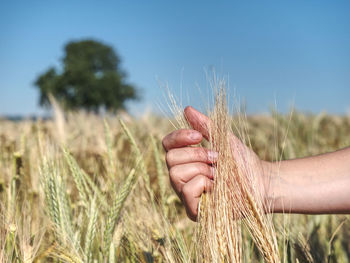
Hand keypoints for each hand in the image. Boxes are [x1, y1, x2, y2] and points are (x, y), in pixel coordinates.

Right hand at [162, 106, 267, 220]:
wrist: (261, 182)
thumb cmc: (242, 162)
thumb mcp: (223, 138)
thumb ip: (205, 125)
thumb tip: (187, 109)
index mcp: (186, 159)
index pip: (167, 144)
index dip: (179, 137)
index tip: (199, 136)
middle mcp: (182, 176)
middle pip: (170, 158)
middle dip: (196, 154)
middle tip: (216, 158)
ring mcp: (186, 194)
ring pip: (175, 174)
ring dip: (201, 169)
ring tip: (217, 174)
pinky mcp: (194, 210)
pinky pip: (186, 191)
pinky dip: (202, 184)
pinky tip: (215, 187)